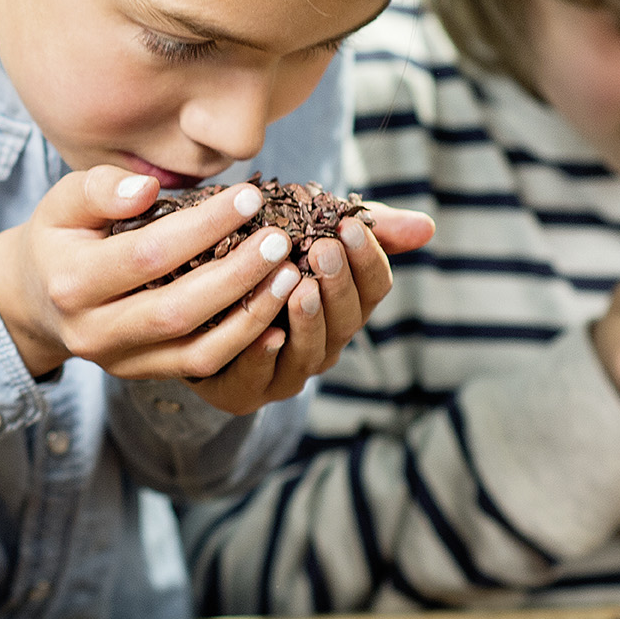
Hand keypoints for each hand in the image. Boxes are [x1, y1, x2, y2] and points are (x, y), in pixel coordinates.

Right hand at [0, 167, 432, 415]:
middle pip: (177, 309)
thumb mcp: (64, 202)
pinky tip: (278, 315)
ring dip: (250, 315)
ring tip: (290, 275)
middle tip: (280, 239)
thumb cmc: (60, 237)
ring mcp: (120, 361)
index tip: (248, 197)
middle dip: (236, 274)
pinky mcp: (144, 374)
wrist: (36, 300)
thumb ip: (100, 188)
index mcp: (71, 280)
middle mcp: (93, 331)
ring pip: (196, 350)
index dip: (202, 227)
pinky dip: (244, 344)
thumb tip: (147, 188)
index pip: (147, 254)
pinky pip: (202, 368)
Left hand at [186, 197, 431, 415]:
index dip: (368, 259)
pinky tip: (264, 332)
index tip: (350, 226)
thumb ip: (365, 229)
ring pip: (310, 354)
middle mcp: (323, 344)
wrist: (191, 306)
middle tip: (324, 250)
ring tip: (300, 287)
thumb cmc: (259, 264)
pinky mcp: (243, 392)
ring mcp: (286, 373)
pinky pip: (257, 380)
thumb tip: (428, 227)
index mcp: (343, 306)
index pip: (374, 287)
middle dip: (338, 285)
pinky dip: (263, 357)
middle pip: (347, 321)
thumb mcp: (307, 232)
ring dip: (308, 320)